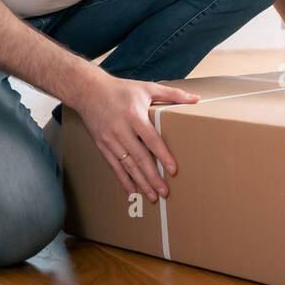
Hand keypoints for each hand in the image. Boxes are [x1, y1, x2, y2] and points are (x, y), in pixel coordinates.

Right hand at [69, 69, 199, 202]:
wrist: (88, 90)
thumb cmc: (121, 89)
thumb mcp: (148, 88)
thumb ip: (173, 94)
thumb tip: (196, 99)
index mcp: (134, 116)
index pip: (151, 140)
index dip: (163, 156)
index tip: (173, 170)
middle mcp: (121, 129)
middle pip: (139, 157)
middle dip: (153, 177)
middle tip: (164, 192)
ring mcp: (110, 139)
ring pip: (127, 165)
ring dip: (140, 182)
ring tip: (152, 197)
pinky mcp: (102, 145)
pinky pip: (114, 166)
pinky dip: (123, 179)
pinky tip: (132, 191)